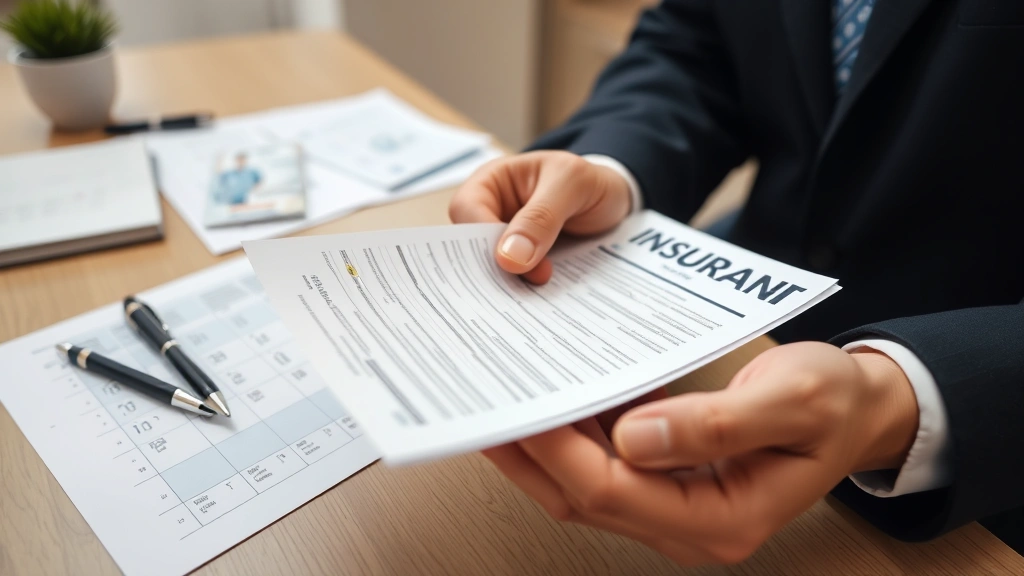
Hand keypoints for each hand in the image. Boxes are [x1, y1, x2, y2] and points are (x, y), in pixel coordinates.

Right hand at [449, 151, 632, 283]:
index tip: (511, 264)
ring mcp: (504, 240)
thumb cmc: (589, 181)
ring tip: (534, 296)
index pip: (466, 210)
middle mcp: (490, 211)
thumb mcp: (572, 185)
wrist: (616, 199)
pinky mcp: (521, 263)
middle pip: (470, 245)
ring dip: (509, 283)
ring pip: (490, 267)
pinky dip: (523, 289)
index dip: (482, 239)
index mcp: (492, 181)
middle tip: (521, 288)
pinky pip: (512, 279)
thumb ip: (542, 216)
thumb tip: (509, 258)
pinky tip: (539, 299)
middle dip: (493, 268)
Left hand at [483, 342, 919, 564]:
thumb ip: (716, 424)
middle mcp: (689, 527)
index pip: (616, 491)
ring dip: (538, 451)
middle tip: (484, 407)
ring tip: (496, 405)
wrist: (855, 410)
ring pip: (584, 489)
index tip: (522, 408)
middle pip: (586, 497)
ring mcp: (674, 509)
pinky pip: (600, 469)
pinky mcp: (665, 485)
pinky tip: (543, 407)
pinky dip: (566, 440)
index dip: (561, 452)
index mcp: (722, 519)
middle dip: (530, 454)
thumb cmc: (831, 403)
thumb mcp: (790, 402)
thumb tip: (635, 437)